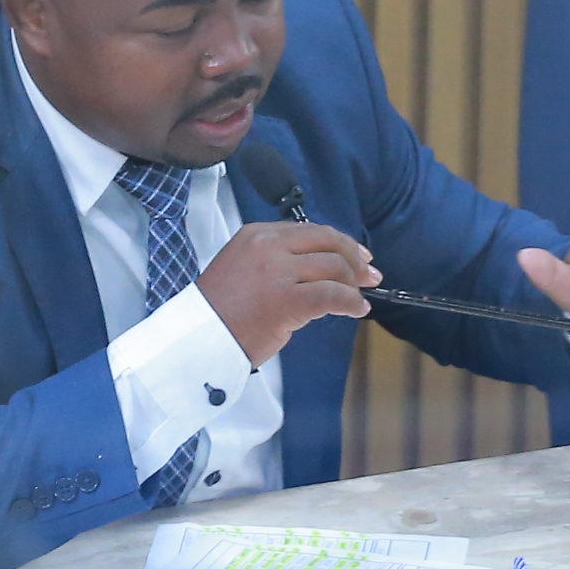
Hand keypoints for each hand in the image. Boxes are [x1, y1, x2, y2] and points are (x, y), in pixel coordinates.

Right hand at [196, 220, 381, 365]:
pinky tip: (356, 310)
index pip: (310, 230)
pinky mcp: (286, 300)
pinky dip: (351, 302)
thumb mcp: (244, 267)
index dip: (340, 243)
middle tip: (369, 274)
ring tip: (359, 298)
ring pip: (333, 267)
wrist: (200, 338)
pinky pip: (332, 295)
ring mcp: (277, 272)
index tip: (357, 256)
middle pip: (328, 241)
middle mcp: (268, 246)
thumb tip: (322, 267)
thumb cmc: (221, 311)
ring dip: (353, 283)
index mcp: (256, 234)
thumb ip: (279, 259)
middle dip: (355, 258)